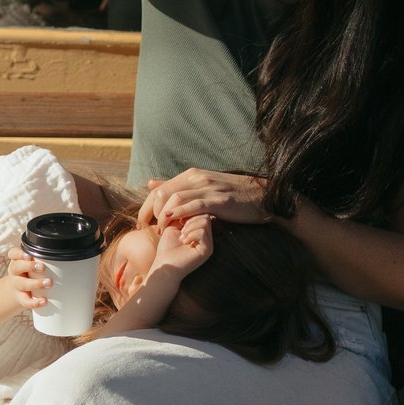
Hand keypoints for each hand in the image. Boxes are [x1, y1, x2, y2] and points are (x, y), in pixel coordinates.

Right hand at [3, 247, 50, 312]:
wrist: (16, 291)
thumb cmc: (27, 273)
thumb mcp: (29, 264)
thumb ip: (42, 259)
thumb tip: (63, 256)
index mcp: (17, 261)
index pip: (13, 254)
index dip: (20, 254)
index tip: (29, 256)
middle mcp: (15, 272)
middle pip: (17, 267)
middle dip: (29, 266)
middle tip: (42, 267)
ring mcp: (17, 286)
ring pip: (23, 284)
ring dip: (36, 283)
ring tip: (49, 283)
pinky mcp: (20, 298)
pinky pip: (26, 301)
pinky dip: (35, 302)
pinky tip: (44, 301)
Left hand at [140, 168, 268, 227]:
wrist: (262, 196)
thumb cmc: (232, 195)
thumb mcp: (201, 186)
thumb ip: (176, 186)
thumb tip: (151, 183)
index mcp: (191, 175)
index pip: (160, 188)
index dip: (146, 205)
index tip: (142, 222)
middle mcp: (197, 178)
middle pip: (163, 192)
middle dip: (150, 211)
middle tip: (145, 228)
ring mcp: (208, 188)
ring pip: (176, 198)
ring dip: (163, 215)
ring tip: (159, 230)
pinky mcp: (219, 200)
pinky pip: (195, 205)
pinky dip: (180, 213)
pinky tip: (172, 221)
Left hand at [150, 214, 213, 275]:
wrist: (165, 266)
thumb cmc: (167, 248)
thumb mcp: (174, 226)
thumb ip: (183, 215)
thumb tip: (189, 202)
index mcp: (200, 231)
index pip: (200, 212)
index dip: (188, 212)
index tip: (177, 220)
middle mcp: (207, 237)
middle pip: (204, 214)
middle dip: (190, 218)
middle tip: (180, 229)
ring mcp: (209, 244)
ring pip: (204, 221)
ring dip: (190, 226)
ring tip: (182, 236)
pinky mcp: (207, 250)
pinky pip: (203, 232)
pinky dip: (191, 234)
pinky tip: (184, 242)